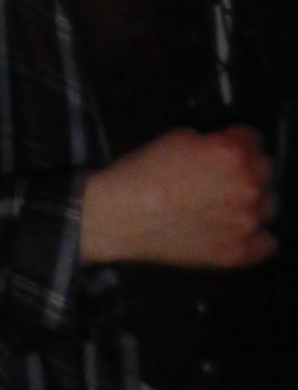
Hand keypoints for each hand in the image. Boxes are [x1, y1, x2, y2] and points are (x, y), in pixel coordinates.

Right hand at [80, 126, 276, 268]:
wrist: (121, 215)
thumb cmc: (142, 171)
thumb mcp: (176, 138)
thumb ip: (211, 143)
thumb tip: (222, 149)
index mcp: (233, 154)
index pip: (254, 140)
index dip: (237, 141)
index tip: (226, 146)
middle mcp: (249, 188)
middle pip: (266, 173)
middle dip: (248, 170)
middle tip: (223, 177)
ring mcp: (247, 223)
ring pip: (269, 207)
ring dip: (254, 202)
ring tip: (228, 205)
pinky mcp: (238, 252)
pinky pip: (268, 243)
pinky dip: (257, 236)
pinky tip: (239, 231)